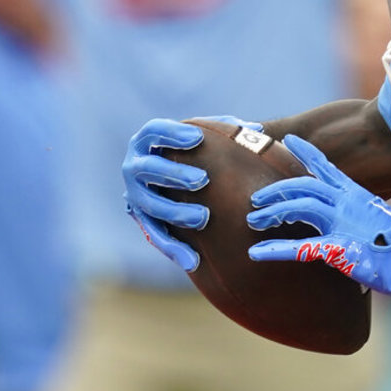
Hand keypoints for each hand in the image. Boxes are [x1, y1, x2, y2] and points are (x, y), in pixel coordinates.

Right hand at [122, 116, 260, 270]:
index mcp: (147, 141)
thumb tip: (256, 130)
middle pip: (148, 168)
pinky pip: (157, 236)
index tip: (197, 138)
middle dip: (173, 174)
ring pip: (150, 205)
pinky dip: (174, 248)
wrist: (175, 182)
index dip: (172, 133)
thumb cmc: (198, 153)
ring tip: (203, 218)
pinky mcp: (144, 221)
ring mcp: (136, 195)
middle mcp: (135, 166)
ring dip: (174, 212)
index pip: (154, 131)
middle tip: (202, 179)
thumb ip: (228, 132)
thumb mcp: (209, 140)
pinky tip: (193, 261)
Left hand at [247, 134, 390, 302]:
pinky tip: (257, 253)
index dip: (307, 154)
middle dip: (276, 190)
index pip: (327, 168)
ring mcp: (342, 222)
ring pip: (298, 206)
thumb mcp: (378, 224)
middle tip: (256, 198)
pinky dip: (276, 250)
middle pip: (303, 186)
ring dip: (273, 212)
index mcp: (357, 195)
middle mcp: (348, 203)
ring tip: (253, 222)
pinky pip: (300, 246)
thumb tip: (348, 230)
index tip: (290, 142)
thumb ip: (358, 221)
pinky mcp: (339, 247)